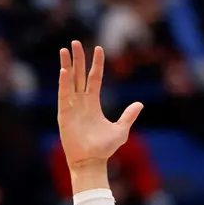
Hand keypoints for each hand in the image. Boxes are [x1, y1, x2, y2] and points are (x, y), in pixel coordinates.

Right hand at [58, 43, 143, 176]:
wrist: (91, 162)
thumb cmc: (104, 148)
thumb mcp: (120, 130)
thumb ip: (128, 116)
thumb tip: (139, 103)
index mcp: (93, 103)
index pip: (94, 78)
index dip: (96, 64)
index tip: (98, 48)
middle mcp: (81, 102)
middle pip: (79, 75)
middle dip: (77, 59)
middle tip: (75, 42)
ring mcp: (72, 107)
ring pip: (69, 81)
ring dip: (67, 65)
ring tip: (64, 50)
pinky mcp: (64, 114)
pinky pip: (64, 96)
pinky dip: (64, 83)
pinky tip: (64, 71)